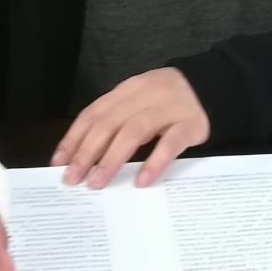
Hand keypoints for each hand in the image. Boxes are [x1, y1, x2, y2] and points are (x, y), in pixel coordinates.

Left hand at [54, 68, 209, 190]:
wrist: (212, 88)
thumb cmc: (167, 101)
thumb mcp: (138, 102)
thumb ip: (115, 120)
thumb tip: (83, 155)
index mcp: (127, 90)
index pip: (94, 113)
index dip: (74, 138)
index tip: (59, 162)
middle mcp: (144, 96)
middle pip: (109, 123)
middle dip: (87, 152)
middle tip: (73, 178)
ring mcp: (168, 109)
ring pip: (134, 132)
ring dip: (112, 159)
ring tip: (98, 182)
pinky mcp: (190, 124)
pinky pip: (170, 144)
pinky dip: (153, 162)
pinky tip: (141, 180)